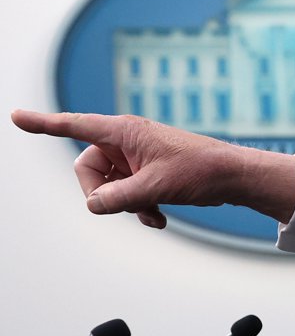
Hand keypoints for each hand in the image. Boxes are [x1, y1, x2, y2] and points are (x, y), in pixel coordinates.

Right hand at [11, 110, 294, 227]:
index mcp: (124, 132)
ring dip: (125, 204)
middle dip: (102, 192)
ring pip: (109, 185)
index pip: (74, 126)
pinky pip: (126, 192)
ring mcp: (137, 158)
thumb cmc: (199, 171)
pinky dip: (138, 206)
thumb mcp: (154, 187)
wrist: (233, 178)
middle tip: (125, 205)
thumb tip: (92, 205)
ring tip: (151, 213)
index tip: (16, 117)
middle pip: (88, 169)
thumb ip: (118, 197)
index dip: (44, 124)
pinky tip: (158, 218)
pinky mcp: (148, 172)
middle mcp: (127, 141)